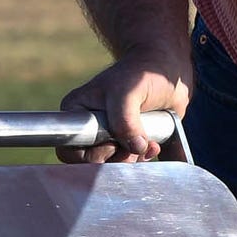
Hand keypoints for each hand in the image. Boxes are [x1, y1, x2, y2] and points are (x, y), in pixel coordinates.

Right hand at [58, 53, 187, 162]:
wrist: (167, 71)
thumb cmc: (142, 73)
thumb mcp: (129, 92)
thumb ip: (125, 121)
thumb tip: (135, 148)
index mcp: (76, 111)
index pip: (69, 150)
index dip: (92, 154)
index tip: (113, 142)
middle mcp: (88, 126)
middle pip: (92, 162)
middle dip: (116, 158)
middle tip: (134, 142)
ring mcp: (108, 135)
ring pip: (112, 164)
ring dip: (132, 159)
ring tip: (148, 142)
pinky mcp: (127, 140)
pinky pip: (129, 161)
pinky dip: (142, 157)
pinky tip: (154, 144)